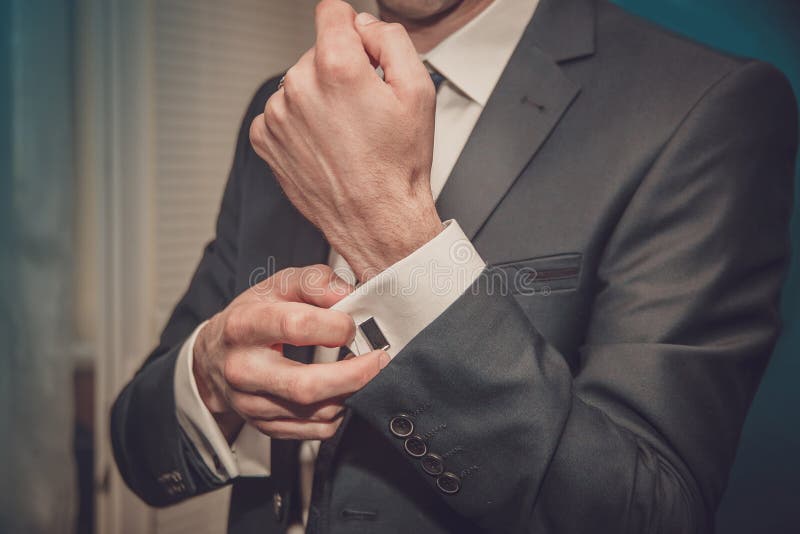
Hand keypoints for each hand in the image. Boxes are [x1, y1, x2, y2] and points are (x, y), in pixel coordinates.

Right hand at [193, 265, 389, 441]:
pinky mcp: (264, 427)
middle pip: (305, 385)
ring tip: (360, 372)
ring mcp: (251, 404)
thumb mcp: (278, 285)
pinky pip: (315, 431)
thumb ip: (316, 282)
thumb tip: (348, 296)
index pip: (295, 327)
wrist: (213, 356)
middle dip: (353, 375)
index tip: (350, 325)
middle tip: (378, 360)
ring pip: (315, 412)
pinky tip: (340, 391)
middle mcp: (242, 370)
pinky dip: (338, 412)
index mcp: (244, 326)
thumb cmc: (252, 316)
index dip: (334, 326)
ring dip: (350, 393)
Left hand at [250, 0, 442, 281]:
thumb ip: (391, 38)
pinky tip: (325, 146)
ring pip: (299, 83)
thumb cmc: (397, 165)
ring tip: (345, 134)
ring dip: (318, 98)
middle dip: (339, 71)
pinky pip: (282, 113)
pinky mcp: (265, 139)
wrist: (376, 220)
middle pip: (317, 51)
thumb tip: (365, 26)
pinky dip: (300, 123)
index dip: (354, 28)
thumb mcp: (419, 90)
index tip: (361, 50)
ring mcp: (277, 114)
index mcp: (337, 67)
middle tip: (364, 110)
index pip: (332, 11)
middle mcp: (299, 86)